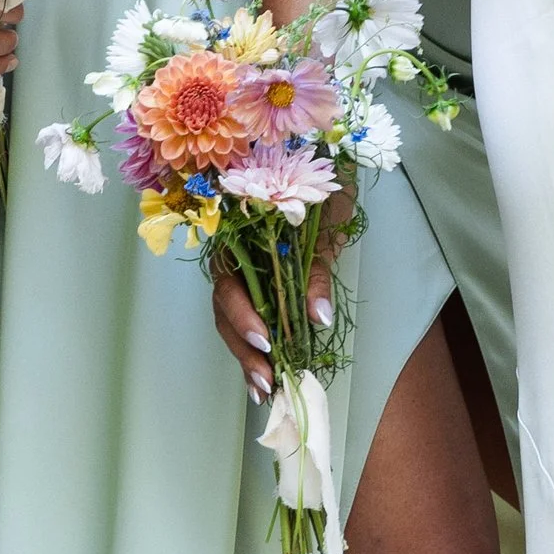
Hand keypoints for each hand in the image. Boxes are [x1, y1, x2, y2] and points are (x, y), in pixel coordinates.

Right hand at [212, 190, 356, 396]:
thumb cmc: (322, 187)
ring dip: (247, 358)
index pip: (229, 286)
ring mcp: (244, 275)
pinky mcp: (260, 287)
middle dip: (244, 349)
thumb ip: (316, 271)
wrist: (329, 163)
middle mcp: (232, 259)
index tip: (266, 340)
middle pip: (225, 312)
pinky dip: (255, 352)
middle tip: (268, 379)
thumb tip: (317, 318)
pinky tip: (264, 380)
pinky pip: (249, 321)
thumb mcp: (324, 224)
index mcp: (236, 238)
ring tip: (266, 390)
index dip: (244, 316)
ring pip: (232, 322)